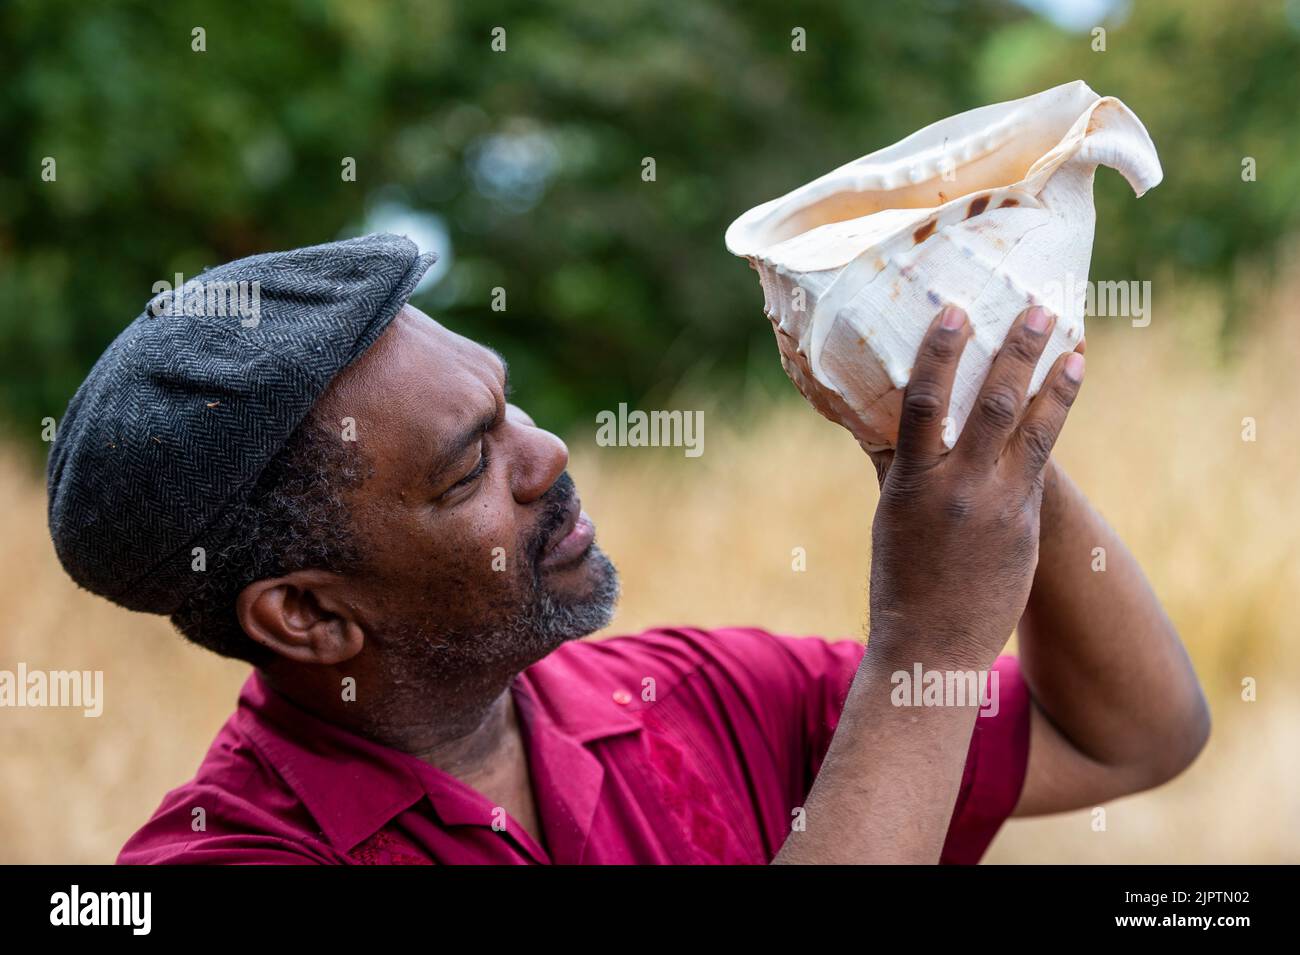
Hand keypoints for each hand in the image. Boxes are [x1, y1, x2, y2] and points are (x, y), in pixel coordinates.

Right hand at [867, 305, 1084, 668]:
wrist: (932, 649)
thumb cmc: (899, 581)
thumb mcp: (888, 518)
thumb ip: (894, 466)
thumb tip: (881, 419)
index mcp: (912, 484)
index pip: (925, 403)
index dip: (940, 352)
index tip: (956, 311)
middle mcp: (959, 491)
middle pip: (992, 405)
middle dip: (1017, 352)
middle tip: (1038, 309)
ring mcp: (999, 509)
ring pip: (1034, 432)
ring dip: (1056, 383)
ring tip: (1075, 347)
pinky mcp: (1026, 528)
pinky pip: (1040, 465)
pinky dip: (1052, 426)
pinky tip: (1063, 399)